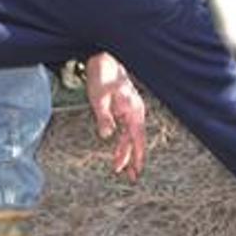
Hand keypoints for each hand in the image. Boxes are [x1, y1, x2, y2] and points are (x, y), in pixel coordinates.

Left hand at [85, 52, 146, 181]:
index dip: (137, 156)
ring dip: (125, 152)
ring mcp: (130, 110)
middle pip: (135, 140)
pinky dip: (122, 142)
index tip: (137, 171)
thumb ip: (103, 117)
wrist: (103, 58)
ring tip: (120, 169)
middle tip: (131, 178)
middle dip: (133, 159)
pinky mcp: (124, 108)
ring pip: (130, 136)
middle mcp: (134, 112)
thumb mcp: (98, 98)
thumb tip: (106, 136)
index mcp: (132, 110)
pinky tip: (117, 151)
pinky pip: (125, 129)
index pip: (137, 138)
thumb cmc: (102, 75)